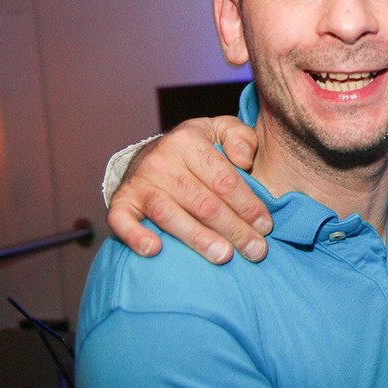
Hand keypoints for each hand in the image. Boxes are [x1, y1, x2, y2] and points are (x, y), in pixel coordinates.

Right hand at [106, 116, 270, 262]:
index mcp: (189, 141)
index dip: (248, 206)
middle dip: (234, 229)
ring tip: (223, 257)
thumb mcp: (221, 130)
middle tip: (256, 251)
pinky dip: (135, 236)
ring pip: (171, 216)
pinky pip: (122, 221)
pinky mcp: (122, 201)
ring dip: (199, 239)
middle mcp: (161, 161)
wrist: (151, 153)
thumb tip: (244, 160)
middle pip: (203, 203)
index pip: (225, 180)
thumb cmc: (198, 148)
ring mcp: (139, 183)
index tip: (266, 227)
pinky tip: (154, 251)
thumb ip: (241, 137)